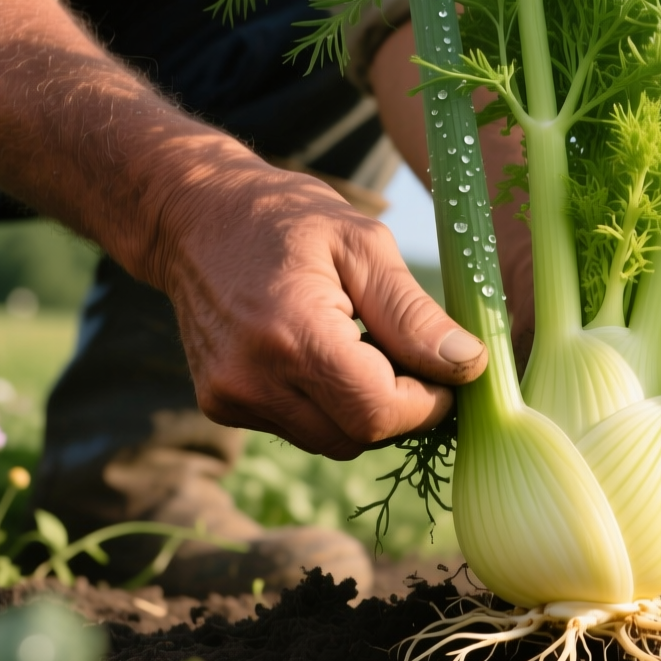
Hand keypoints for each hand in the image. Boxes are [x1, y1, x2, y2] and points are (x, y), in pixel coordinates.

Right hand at [154, 165, 488, 459]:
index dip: (429, 403)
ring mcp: (231, 399)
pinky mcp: (223, 406)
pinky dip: (330, 406)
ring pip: (333, 441)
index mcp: (292, 334)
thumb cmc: (288, 220)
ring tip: (366, 348)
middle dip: (402, 408)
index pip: (378, 412)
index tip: (448, 369)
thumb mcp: (365, 245)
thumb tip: (467, 365)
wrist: (194, 219)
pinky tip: (327, 356)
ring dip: (366, 409)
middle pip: (359, 436)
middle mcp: (252, 379)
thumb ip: (414, 314)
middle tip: (414, 356)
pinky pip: (303, 430)